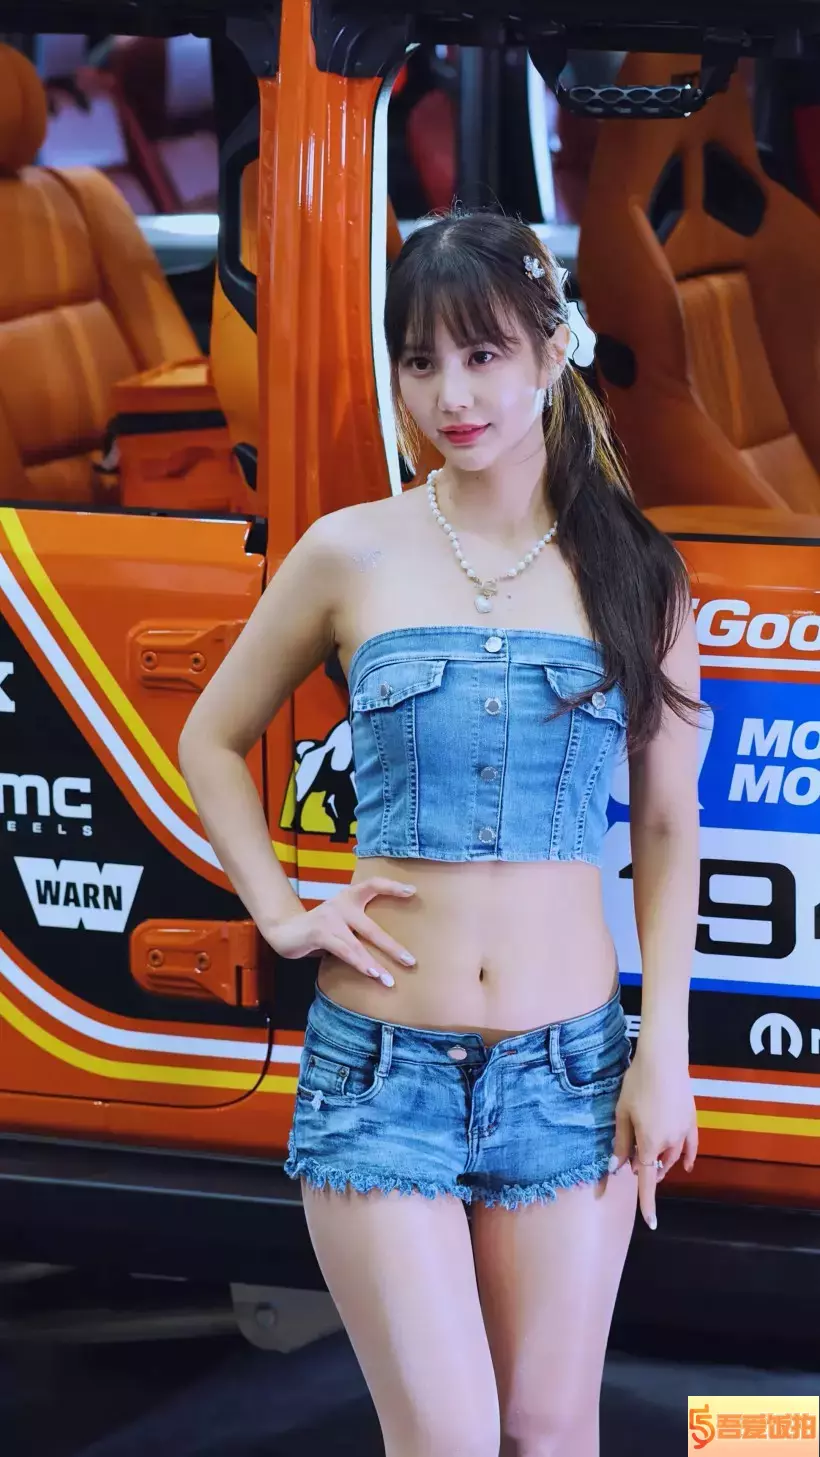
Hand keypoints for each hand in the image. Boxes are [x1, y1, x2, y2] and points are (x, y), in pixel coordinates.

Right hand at [262, 877, 416, 986]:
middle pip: (372, 927)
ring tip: (390, 979)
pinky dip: (358, 963)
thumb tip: (390, 945)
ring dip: (376, 964)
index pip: (373, 885)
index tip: (413, 892)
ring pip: (358, 944)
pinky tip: (370, 974)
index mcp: (349, 897)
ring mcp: (329, 919)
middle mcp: (341, 904)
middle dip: (392, 947)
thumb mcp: (341, 919)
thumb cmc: (320, 928)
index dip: (392, 886)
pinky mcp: (319, 933)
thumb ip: (359, 925)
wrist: (284, 930)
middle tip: (410, 961)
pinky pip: (343, 951)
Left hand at [608, 1046, 697, 1230]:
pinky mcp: (692, 1119)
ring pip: (673, 1157)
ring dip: (662, 1162)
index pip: (647, 1179)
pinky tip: (686, 1165)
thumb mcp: (622, 1113)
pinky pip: (691, 1146)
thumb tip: (617, 1168)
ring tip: (649, 1158)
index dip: (648, 1202)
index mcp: (650, 1143)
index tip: (652, 1223)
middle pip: (658, 1166)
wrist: (664, 1058)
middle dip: (646, 1170)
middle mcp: (670, 1142)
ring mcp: (684, 1131)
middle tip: (631, 1162)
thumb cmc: (637, 1084)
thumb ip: (621, 1142)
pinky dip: (687, 1157)